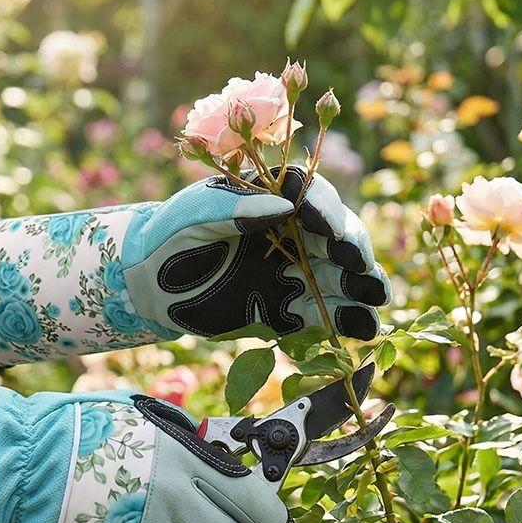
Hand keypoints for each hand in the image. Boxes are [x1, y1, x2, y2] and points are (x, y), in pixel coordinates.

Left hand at [121, 165, 390, 341]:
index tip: (326, 226)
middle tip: (356, 262)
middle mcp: (290, 233)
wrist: (146, 283)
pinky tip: (362, 328)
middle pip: (336, 235)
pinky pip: (322, 314)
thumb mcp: (195, 215)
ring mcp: (291, 272)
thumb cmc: (168, 236)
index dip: (324, 208)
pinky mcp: (285, 309)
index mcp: (270, 199)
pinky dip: (344, 321)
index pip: (310, 194)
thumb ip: (237, 209)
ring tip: (375, 296)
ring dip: (361, 285)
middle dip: (352, 248)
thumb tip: (286, 206)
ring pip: (339, 275)